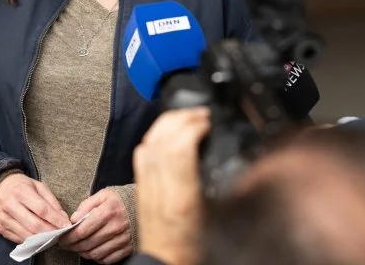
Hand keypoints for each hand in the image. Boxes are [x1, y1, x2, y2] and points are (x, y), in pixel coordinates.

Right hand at [0, 173, 70, 243]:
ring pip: (26, 235)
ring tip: (52, 237)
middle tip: (60, 234)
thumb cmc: (22, 186)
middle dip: (50, 232)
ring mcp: (4, 219)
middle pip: (34, 225)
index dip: (55, 219)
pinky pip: (18, 239)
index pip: (41, 209)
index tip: (66, 225)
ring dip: (42, 239)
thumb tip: (63, 218)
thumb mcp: (39, 186)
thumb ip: (52, 201)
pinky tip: (39, 239)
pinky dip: (31, 241)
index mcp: (21, 192)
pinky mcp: (0, 229)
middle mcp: (10, 205)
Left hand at [60, 189, 132, 263]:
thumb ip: (86, 205)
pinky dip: (97, 258)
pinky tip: (93, 250)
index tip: (62, 238)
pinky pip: (107, 260)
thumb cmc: (121, 200)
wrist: (143, 206)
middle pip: (87, 244)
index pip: (83, 230)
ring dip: (83, 252)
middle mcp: (115, 227)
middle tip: (67, 244)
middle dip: (73, 246)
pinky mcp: (127, 248)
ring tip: (78, 247)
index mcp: (108, 212)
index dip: (69, 237)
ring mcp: (122, 239)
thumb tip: (74, 219)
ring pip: (96, 254)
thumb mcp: (103, 195)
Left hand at [132, 107, 210, 264]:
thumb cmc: (191, 245)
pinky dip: (155, 135)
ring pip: (150, 141)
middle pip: (162, 138)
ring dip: (168, 122)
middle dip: (181, 118)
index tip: (208, 121)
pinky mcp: (140, 186)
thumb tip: (224, 155)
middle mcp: (160, 188)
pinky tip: (165, 133)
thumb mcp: (214, 213)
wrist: (165, 262)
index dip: (193, 126)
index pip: (180, 148)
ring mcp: (147, 186)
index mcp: (181, 196)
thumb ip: (216, 183)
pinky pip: (142, 152)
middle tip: (200, 113)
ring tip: (186, 117)